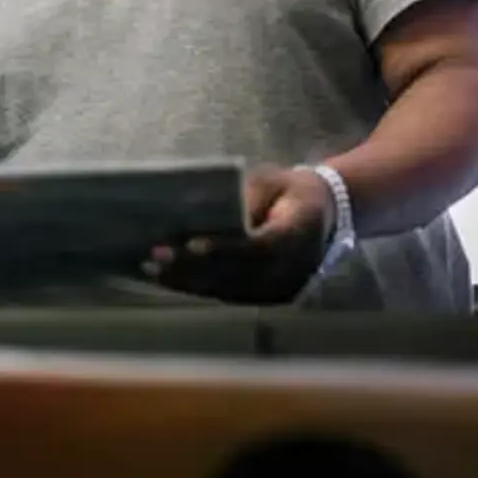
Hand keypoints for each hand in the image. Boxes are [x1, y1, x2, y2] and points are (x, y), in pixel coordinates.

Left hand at [143, 164, 333, 304]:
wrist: (325, 216)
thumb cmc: (291, 191)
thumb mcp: (273, 180)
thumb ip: (246, 195)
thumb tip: (209, 209)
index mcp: (298, 233)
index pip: (257, 246)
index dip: (223, 247)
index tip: (190, 244)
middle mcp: (292, 268)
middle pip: (237, 273)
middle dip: (193, 266)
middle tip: (155, 257)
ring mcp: (282, 287)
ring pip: (230, 289)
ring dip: (189, 282)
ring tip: (152, 270)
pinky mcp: (270, 297)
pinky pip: (232, 295)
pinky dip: (200, 288)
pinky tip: (172, 280)